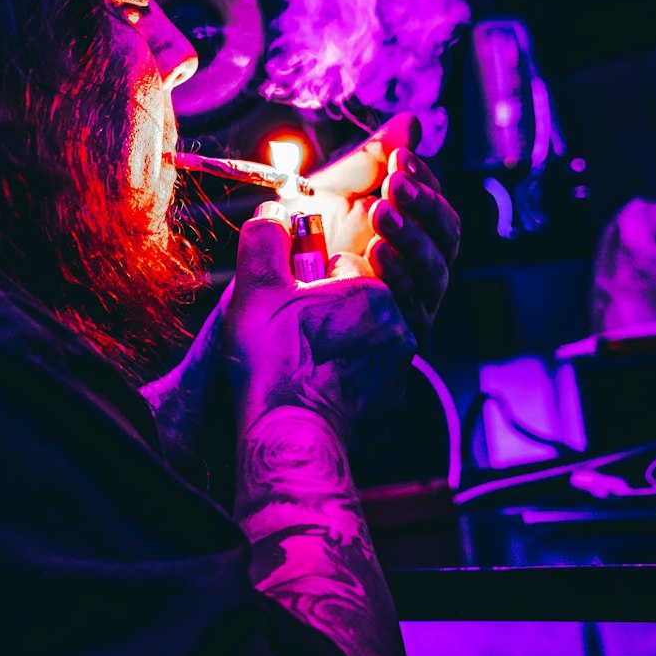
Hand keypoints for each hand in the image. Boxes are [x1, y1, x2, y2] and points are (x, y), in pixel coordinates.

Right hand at [223, 204, 415, 443]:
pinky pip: (363, 381)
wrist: (291, 439)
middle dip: (322, 313)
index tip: (287, 302)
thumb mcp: (256, 287)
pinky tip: (309, 390)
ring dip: (332, 346)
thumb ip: (264, 240)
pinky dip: (340, 382)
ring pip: (359, 343)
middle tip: (286, 333)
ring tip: (295, 363)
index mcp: (373, 294)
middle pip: (353, 304)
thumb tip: (270, 216)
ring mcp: (395, 373)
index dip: (306, 280)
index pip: (342, 266)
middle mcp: (398, 330)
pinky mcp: (387, 408)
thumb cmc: (275, 362)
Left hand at [282, 113, 459, 336]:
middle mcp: (422, 264)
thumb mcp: (336, 194)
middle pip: (446, 234)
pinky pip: (409, 303)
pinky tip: (375, 252)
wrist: (274, 293)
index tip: (398, 158)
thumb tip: (411, 123)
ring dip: (410, 237)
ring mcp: (414, 299)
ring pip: (434, 268)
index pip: (435, 201)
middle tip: (393, 182)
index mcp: (414, 228)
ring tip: (382, 212)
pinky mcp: (398, 332)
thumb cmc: (309, 240)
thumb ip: (371, 161)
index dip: (422, 178)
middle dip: (422, 205)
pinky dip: (395, 275)